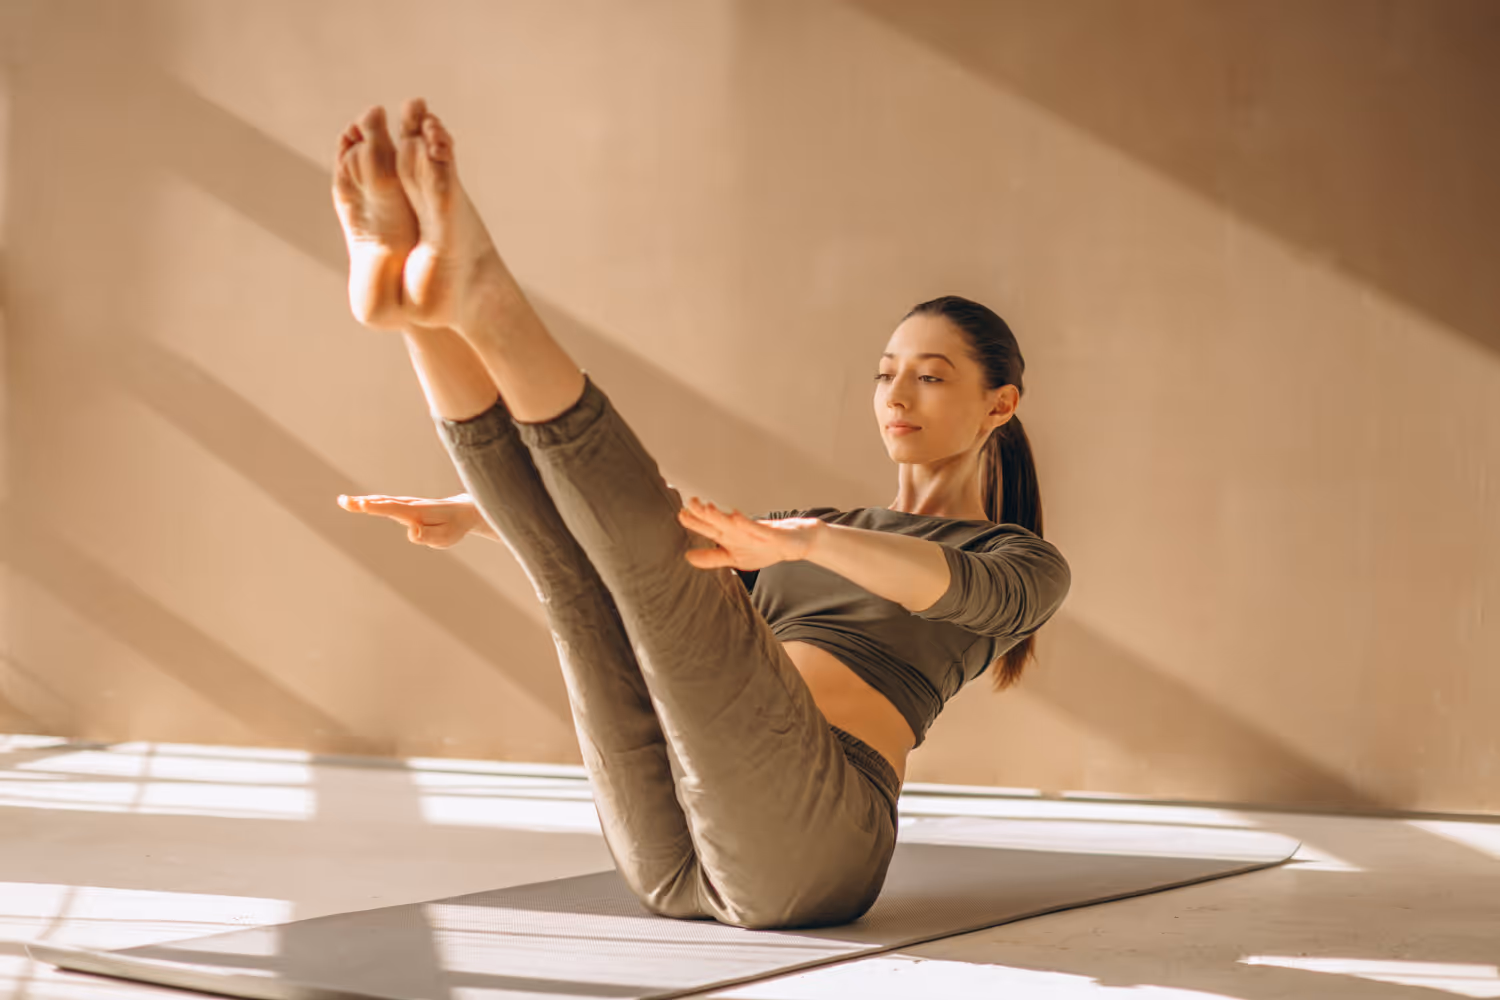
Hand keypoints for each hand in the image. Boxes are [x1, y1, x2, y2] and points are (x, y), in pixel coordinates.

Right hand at [337, 492, 492, 547]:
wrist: (463, 512)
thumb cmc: (453, 527)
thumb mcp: (445, 538)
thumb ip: (427, 536)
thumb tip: (411, 532)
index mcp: (417, 512)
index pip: (394, 509)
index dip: (378, 507)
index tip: (362, 504)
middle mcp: (410, 505)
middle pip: (384, 503)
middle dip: (363, 503)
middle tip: (343, 501)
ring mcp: (407, 504)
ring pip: (383, 501)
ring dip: (363, 501)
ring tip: (344, 501)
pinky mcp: (406, 507)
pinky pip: (386, 503)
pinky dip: (372, 502)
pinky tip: (360, 502)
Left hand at [675, 496, 822, 570]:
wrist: (797, 542)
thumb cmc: (765, 547)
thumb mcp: (736, 559)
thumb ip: (713, 558)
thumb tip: (688, 558)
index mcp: (730, 537)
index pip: (708, 529)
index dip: (693, 523)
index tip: (679, 514)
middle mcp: (739, 531)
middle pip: (717, 522)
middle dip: (701, 514)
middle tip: (687, 504)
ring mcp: (754, 531)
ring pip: (733, 522)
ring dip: (719, 515)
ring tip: (705, 507)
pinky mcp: (769, 533)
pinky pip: (755, 529)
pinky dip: (745, 523)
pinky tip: (735, 517)